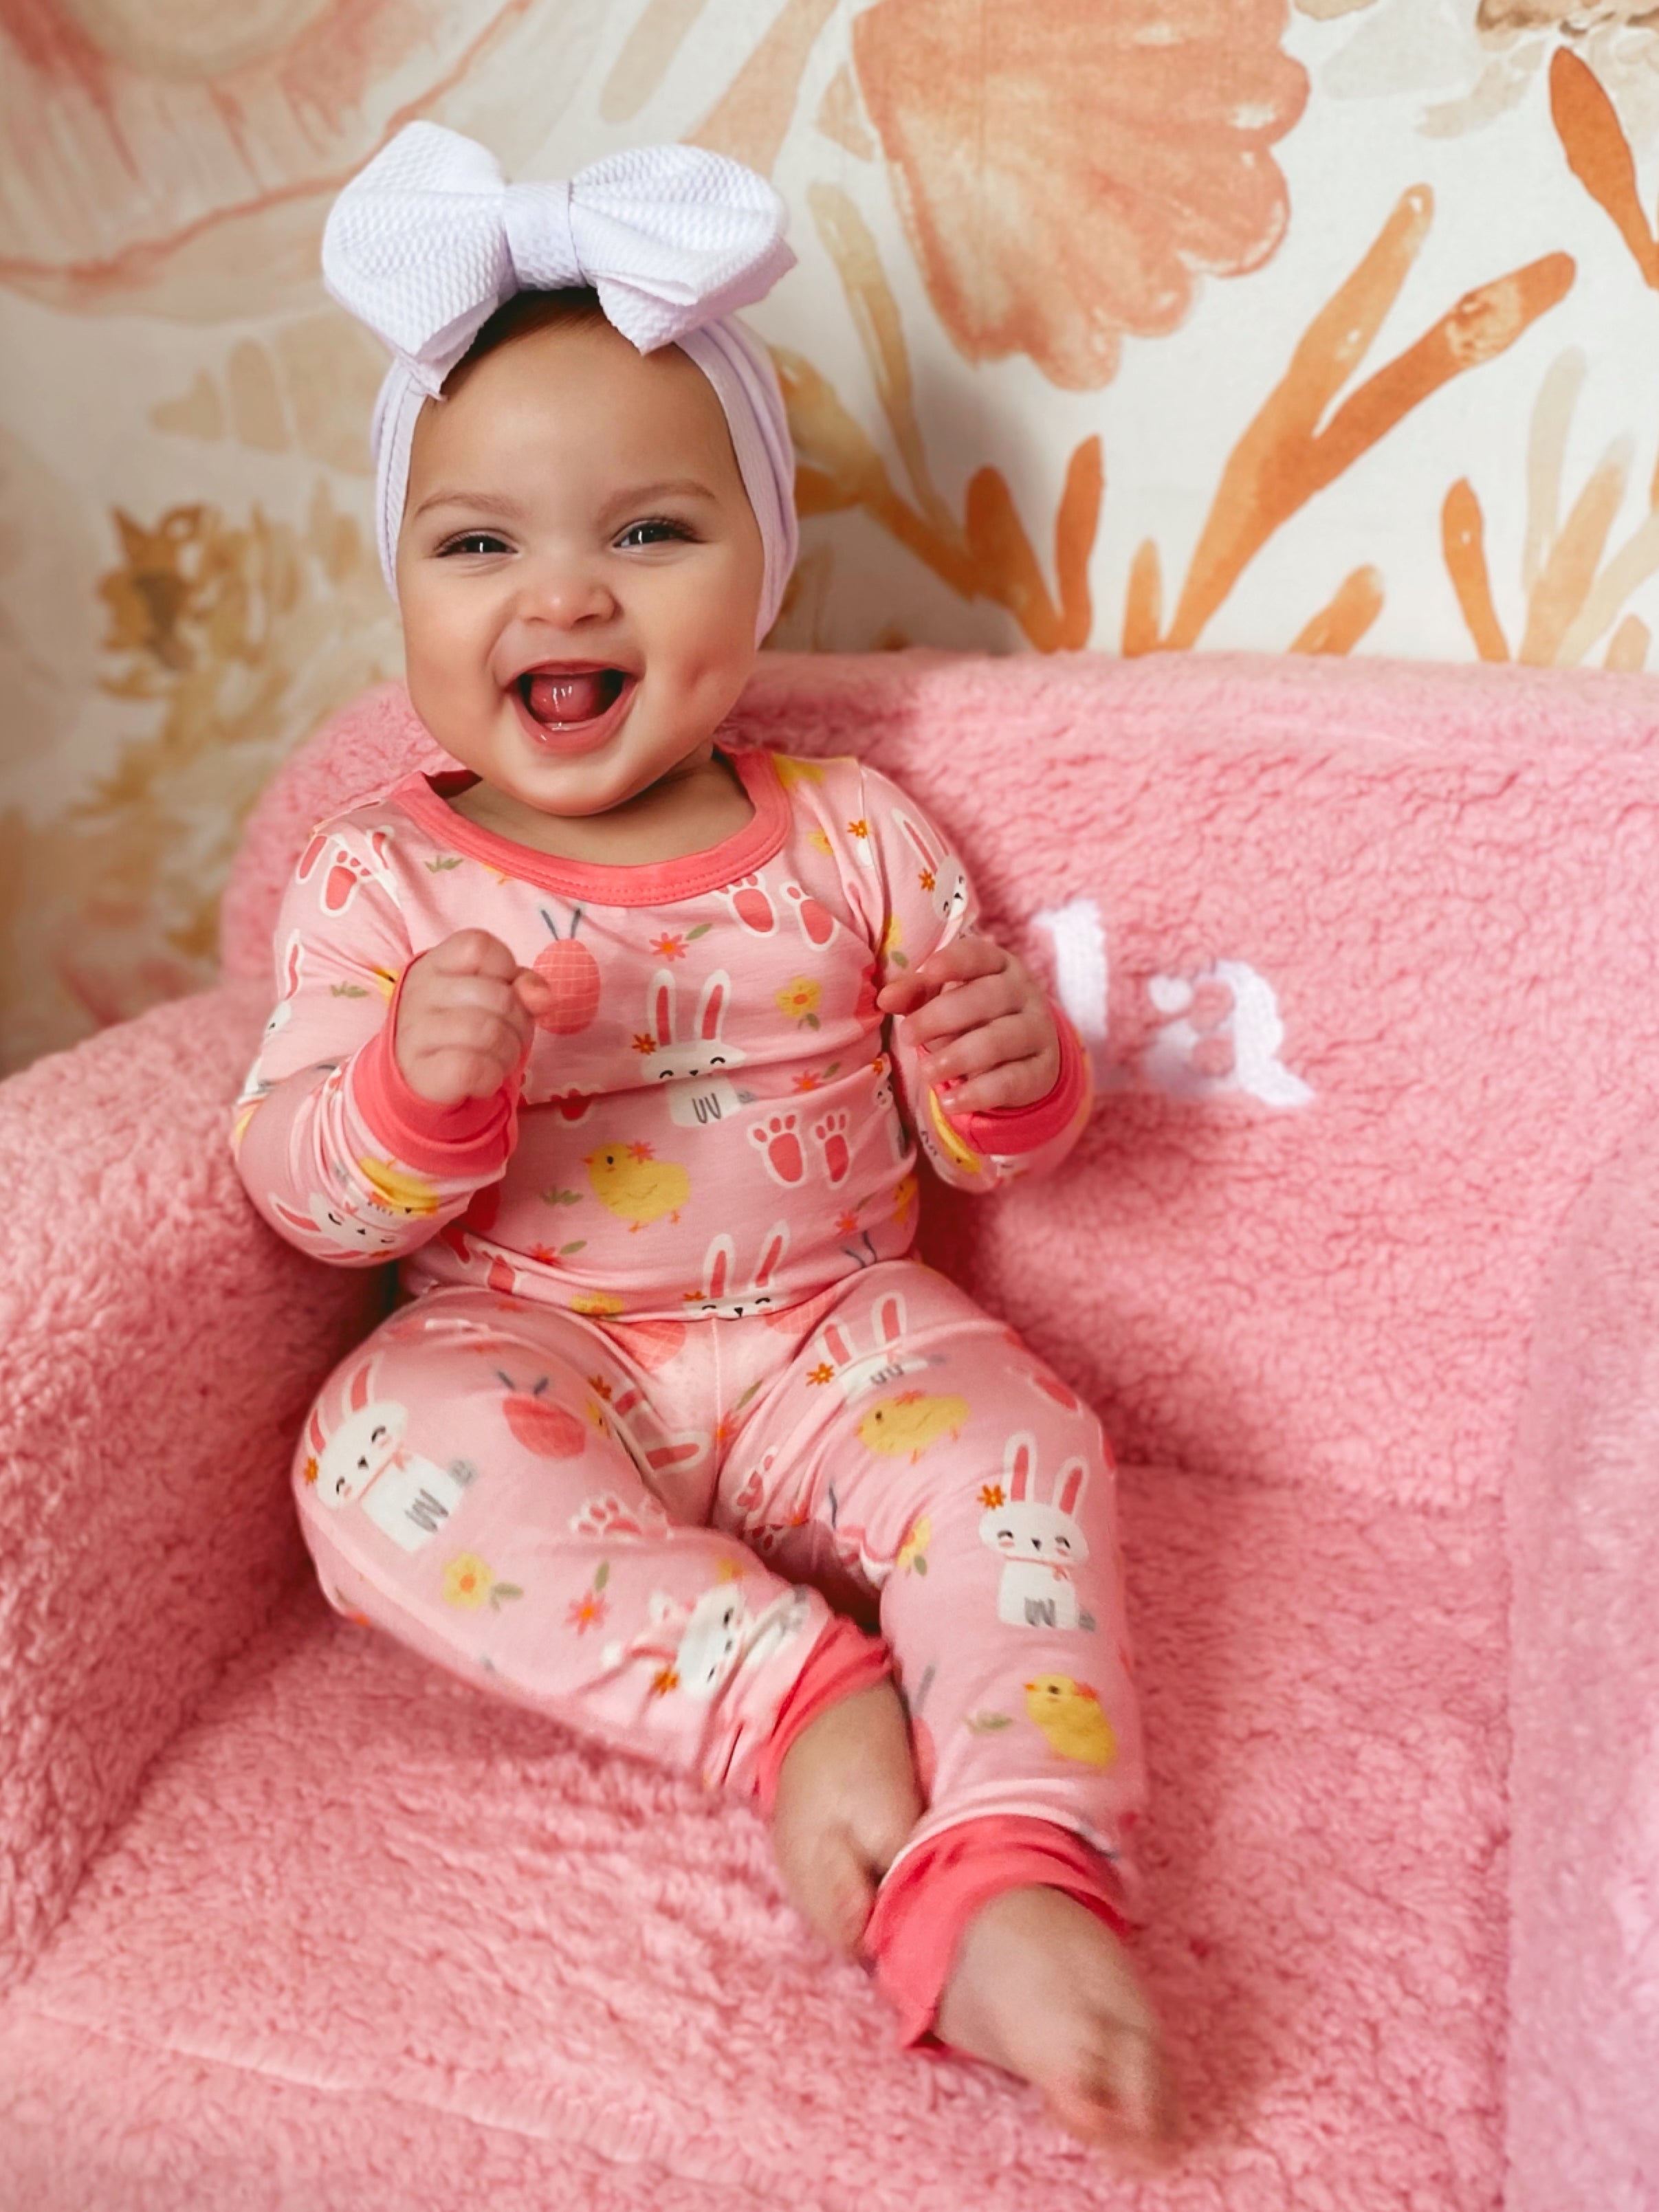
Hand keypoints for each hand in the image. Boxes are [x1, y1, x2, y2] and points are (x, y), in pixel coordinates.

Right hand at [393, 929, 552, 1105]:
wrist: (418, 1072)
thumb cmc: (463, 1022)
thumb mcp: (493, 992)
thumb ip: (522, 984)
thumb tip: (543, 998)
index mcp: (435, 964)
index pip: (479, 946)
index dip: (505, 967)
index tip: (502, 988)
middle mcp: (419, 993)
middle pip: (498, 996)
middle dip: (519, 1021)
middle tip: (509, 1034)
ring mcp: (415, 1032)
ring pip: (490, 1034)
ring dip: (509, 1051)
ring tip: (499, 1056)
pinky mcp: (420, 1072)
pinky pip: (473, 1069)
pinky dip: (492, 1076)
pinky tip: (486, 1076)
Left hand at [876, 935, 1058, 1114]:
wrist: (1025, 1058)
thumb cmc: (972, 1020)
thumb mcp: (943, 1001)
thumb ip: (915, 995)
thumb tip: (885, 998)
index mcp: (999, 966)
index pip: (979, 955)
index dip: (954, 962)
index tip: (928, 972)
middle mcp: (1024, 993)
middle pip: (987, 997)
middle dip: (941, 1017)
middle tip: (908, 1035)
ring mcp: (1037, 1031)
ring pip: (999, 1040)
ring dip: (957, 1057)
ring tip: (926, 1073)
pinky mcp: (1042, 1070)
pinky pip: (1011, 1081)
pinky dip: (977, 1093)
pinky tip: (949, 1103)